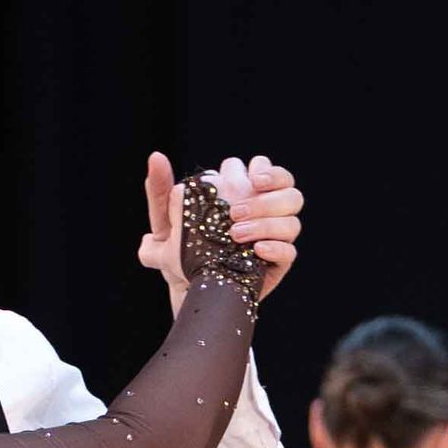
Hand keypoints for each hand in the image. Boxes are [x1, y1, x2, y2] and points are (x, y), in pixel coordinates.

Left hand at [140, 152, 303, 301]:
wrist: (187, 290)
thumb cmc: (177, 252)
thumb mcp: (165, 223)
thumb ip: (160, 190)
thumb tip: (155, 157)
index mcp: (244, 194)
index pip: (267, 170)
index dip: (266, 170)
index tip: (251, 178)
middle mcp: (265, 212)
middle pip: (288, 191)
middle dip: (265, 199)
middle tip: (234, 213)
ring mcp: (274, 237)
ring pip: (292, 219)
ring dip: (266, 222)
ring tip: (236, 234)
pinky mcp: (276, 263)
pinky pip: (290, 252)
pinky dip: (277, 247)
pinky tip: (256, 250)